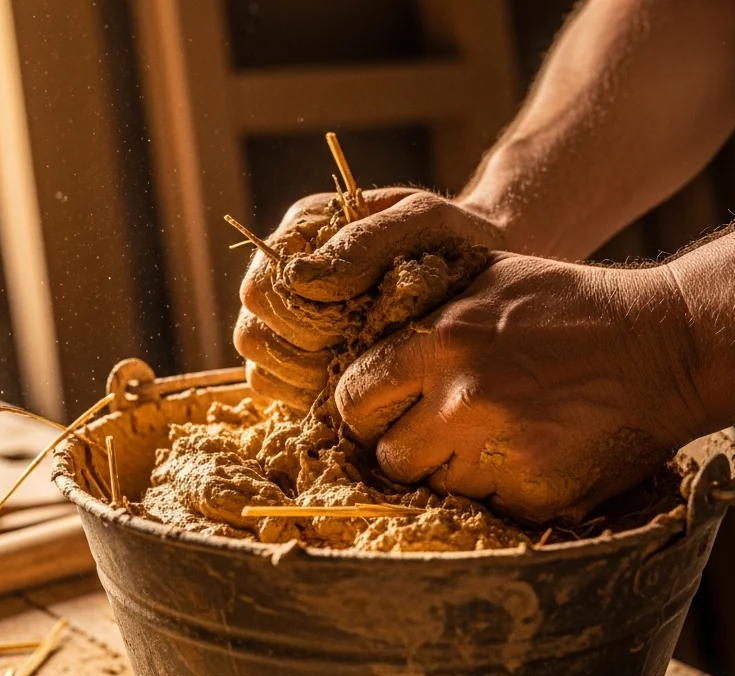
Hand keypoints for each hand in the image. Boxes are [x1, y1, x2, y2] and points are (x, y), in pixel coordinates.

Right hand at [236, 188, 507, 407]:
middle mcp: (285, 273)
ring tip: (357, 367)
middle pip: (253, 333)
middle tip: (356, 352)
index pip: (261, 288)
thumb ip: (362, 244)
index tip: (351, 322)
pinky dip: (307, 396)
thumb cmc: (453, 236)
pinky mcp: (304, 354)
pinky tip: (352, 383)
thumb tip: (297, 278)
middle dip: (303, 354)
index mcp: (303, 231)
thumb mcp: (421, 222)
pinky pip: (278, 389)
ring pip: (260, 366)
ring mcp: (290, 316)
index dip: (297, 319)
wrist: (481, 264)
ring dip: (305, 379)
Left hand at [334, 255, 712, 524]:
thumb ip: (423, 313)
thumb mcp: (489, 280)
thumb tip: (364, 344)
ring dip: (456, 469)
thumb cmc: (573, 306)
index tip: (387, 408)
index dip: (368, 408)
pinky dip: (503, 490)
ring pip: (436, 486)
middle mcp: (460, 401)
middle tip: (443, 427)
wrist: (667, 346)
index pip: (355, 399)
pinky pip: (489, 508)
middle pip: (390, 456)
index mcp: (439, 343)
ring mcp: (499, 454)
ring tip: (497, 435)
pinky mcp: (535, 494)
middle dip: (409, 444)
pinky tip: (532, 452)